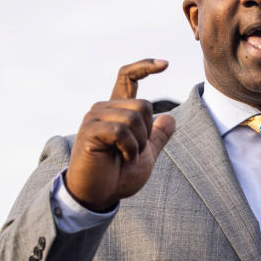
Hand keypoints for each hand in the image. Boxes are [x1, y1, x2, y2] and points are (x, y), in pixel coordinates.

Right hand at [65, 59, 175, 211]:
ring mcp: (94, 118)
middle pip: (143, 105)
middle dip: (147, 133)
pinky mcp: (90, 131)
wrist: (99, 196)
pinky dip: (130, 148)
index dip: (145, 66)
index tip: (165, 64)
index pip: (127, 77)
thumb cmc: (119, 176)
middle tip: (134, 152)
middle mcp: (104, 109)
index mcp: (117, 111)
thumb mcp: (146, 154)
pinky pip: (121, 131)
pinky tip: (122, 158)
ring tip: (126, 156)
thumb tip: (170, 117)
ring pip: (134, 117)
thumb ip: (158, 136)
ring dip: (138, 143)